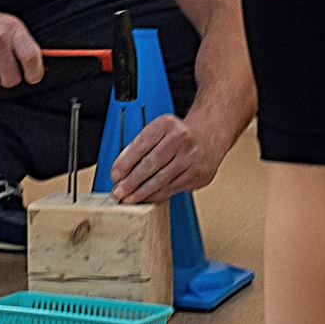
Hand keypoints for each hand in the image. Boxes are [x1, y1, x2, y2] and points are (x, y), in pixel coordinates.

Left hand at [109, 111, 225, 202]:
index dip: (125, 162)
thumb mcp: (160, 130)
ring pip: (161, 179)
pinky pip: (172, 188)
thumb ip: (142, 145)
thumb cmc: (179, 135)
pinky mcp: (198, 174)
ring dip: (142, 192)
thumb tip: (120, 170)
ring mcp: (192, 157)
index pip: (141, 144)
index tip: (115, 175)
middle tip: (118, 192)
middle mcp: (181, 139)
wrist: (209, 136)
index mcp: (167, 124)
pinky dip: (157, 195)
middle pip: (151, 164)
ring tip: (129, 199)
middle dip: (131, 181)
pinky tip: (146, 198)